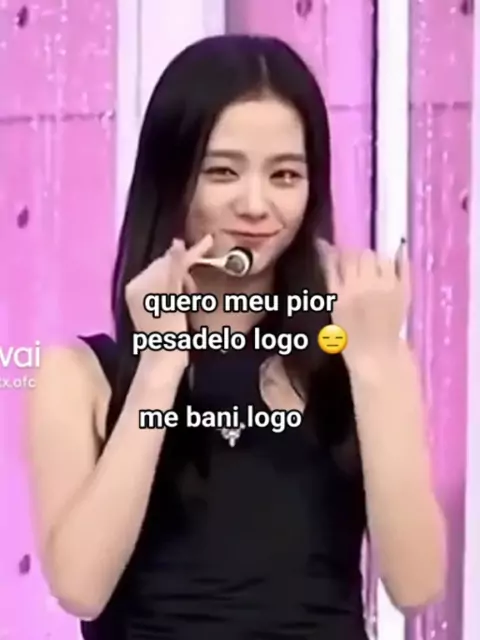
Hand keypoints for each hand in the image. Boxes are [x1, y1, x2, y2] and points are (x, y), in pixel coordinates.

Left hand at [125, 235, 212, 365]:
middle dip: (186, 270)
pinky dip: (180, 289)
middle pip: (167, 267)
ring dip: (185, 280)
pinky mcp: (152, 307)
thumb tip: (177, 242)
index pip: (168, 260)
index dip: (190, 253)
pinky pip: (168, 287)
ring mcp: (144, 298)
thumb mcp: (174, 297)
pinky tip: (187, 299)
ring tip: (192, 296)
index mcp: (139, 283)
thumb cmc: (170, 331)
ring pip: (170, 277)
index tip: (210, 241)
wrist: (165, 363)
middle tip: (197, 286)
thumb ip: (176, 267)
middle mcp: (137, 287)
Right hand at [319, 240, 410, 366]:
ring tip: (375, 272)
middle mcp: (366, 286)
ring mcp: (388, 287)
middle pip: (364, 254)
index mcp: (345, 291)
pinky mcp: (405, 290)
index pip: (345, 257)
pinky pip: (404, 266)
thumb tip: (324, 245)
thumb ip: (329, 275)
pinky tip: (394, 264)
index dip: (344, 255)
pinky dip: (399, 260)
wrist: (376, 353)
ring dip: (377, 261)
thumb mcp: (333, 305)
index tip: (344, 261)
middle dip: (360, 258)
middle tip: (360, 268)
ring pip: (382, 257)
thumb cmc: (349, 333)